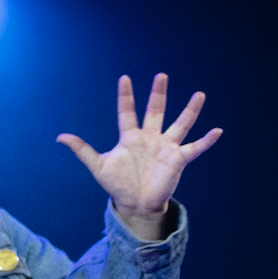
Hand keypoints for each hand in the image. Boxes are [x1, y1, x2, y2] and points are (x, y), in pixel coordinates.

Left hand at [57, 73, 222, 240]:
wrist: (136, 204)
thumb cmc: (118, 184)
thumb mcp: (98, 166)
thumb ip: (83, 150)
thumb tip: (60, 137)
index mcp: (130, 137)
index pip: (127, 112)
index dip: (126, 96)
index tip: (124, 78)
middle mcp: (150, 138)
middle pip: (155, 111)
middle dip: (158, 94)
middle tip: (161, 75)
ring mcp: (166, 148)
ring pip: (180, 124)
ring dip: (190, 111)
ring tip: (200, 94)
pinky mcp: (178, 160)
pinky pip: (195, 148)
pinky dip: (207, 140)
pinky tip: (218, 130)